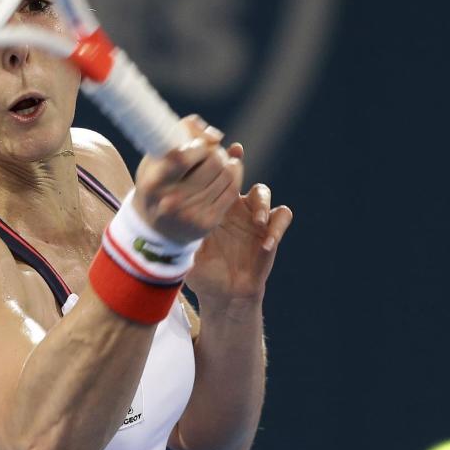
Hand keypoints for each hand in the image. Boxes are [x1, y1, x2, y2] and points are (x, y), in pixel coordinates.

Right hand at [132, 116, 243, 243]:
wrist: (156, 226)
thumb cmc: (157, 181)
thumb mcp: (156, 156)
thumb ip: (181, 134)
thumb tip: (216, 136)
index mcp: (154, 182)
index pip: (183, 158)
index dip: (198, 145)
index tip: (197, 145)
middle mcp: (171, 201)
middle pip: (213, 162)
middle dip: (215, 151)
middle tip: (211, 152)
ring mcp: (191, 214)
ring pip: (226, 173)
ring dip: (227, 161)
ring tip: (219, 161)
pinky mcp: (208, 222)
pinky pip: (233, 189)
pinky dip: (235, 174)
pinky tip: (230, 169)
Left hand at [184, 143, 292, 304]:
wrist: (223, 294)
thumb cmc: (202, 272)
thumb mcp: (189, 251)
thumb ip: (183, 232)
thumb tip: (168, 216)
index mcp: (212, 205)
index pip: (213, 178)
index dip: (212, 163)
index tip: (209, 156)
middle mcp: (233, 206)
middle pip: (239, 175)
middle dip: (238, 170)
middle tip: (236, 170)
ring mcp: (253, 217)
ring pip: (263, 192)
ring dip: (262, 203)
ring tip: (258, 221)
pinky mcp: (271, 232)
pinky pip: (282, 217)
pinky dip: (277, 227)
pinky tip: (266, 244)